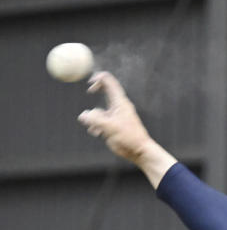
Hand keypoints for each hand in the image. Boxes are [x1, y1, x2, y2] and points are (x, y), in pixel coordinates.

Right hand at [78, 72, 176, 186]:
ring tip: (94, 126)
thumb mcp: (109, 127)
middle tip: (90, 92)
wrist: (140, 152)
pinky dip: (96, 125)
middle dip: (96, 90)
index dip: (98, 78)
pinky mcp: (114, 125)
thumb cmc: (128, 137)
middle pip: (105, 90)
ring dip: (93, 115)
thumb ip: (95, 120)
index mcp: (119, 101)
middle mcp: (118, 106)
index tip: (90, 84)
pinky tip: (96, 133)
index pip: (109, 81)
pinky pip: (102, 121)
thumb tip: (83, 116)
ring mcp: (116, 115)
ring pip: (100, 108)